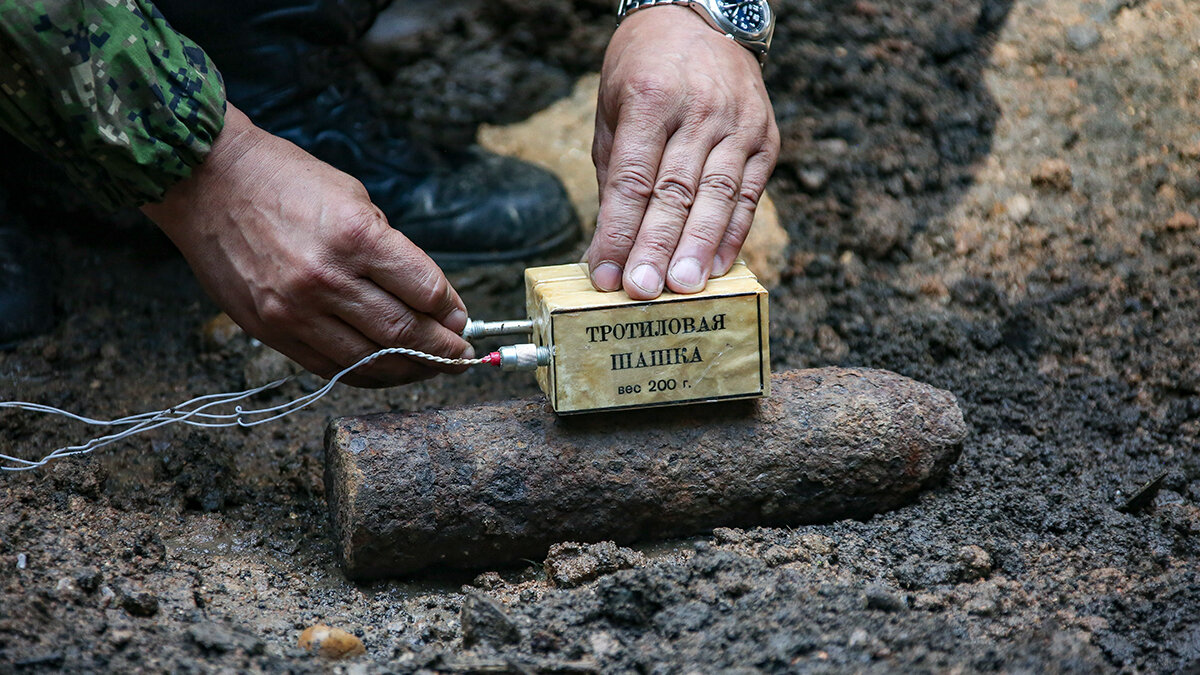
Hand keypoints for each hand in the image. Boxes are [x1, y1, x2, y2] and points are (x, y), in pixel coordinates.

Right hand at [143, 105, 471, 387]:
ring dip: (412, 370)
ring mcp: (296, 310)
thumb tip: (431, 298)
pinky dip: (368, 374)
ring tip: (434, 369)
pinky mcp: (272, 330)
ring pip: (371, 359)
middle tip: (461, 356)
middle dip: (442, 350)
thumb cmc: (285, 180)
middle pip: (404, 332)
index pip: (424, 290)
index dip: (452, 310)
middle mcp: (327, 278)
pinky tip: (389, 371)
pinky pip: (332, 367)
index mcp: (355, 237)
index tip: (462, 318)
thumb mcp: (353, 198)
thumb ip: (390, 250)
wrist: (205, 181)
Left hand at [588, 5, 778, 298]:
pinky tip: (716, 267)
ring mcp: (738, 123)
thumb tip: (603, 249)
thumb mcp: (614, 110)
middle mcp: (699, 110)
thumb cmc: (645, 70)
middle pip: (675, 192)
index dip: (618, 231)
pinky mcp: (765, 137)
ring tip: (682, 288)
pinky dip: (732, 234)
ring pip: (716, 196)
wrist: (700, 20)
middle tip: (643, 291)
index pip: (633, 178)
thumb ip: (613, 176)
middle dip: (657, 247)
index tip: (605, 273)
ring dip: (697, 247)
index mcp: (650, 98)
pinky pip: (749, 194)